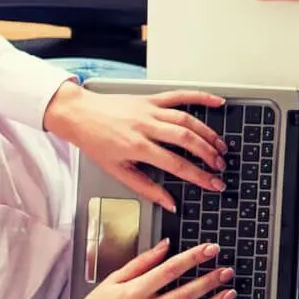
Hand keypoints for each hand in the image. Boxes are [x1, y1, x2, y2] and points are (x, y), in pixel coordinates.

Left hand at [43, 82, 225, 209]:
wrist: (77, 114)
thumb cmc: (94, 142)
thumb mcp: (116, 171)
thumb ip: (146, 188)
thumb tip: (169, 203)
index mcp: (136, 147)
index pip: (176, 164)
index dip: (199, 176)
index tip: (214, 183)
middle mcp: (145, 126)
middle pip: (186, 139)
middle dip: (209, 154)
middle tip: (221, 166)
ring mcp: (150, 110)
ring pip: (187, 119)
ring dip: (208, 133)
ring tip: (221, 146)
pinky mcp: (151, 98)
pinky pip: (180, 96)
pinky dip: (201, 97)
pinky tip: (217, 103)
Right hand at [46, 240, 232, 298]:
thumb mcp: (113, 280)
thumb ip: (141, 262)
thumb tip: (165, 245)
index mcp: (135, 290)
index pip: (170, 270)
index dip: (193, 258)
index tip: (210, 249)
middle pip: (184, 293)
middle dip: (209, 281)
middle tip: (227, 271)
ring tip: (229, 293)